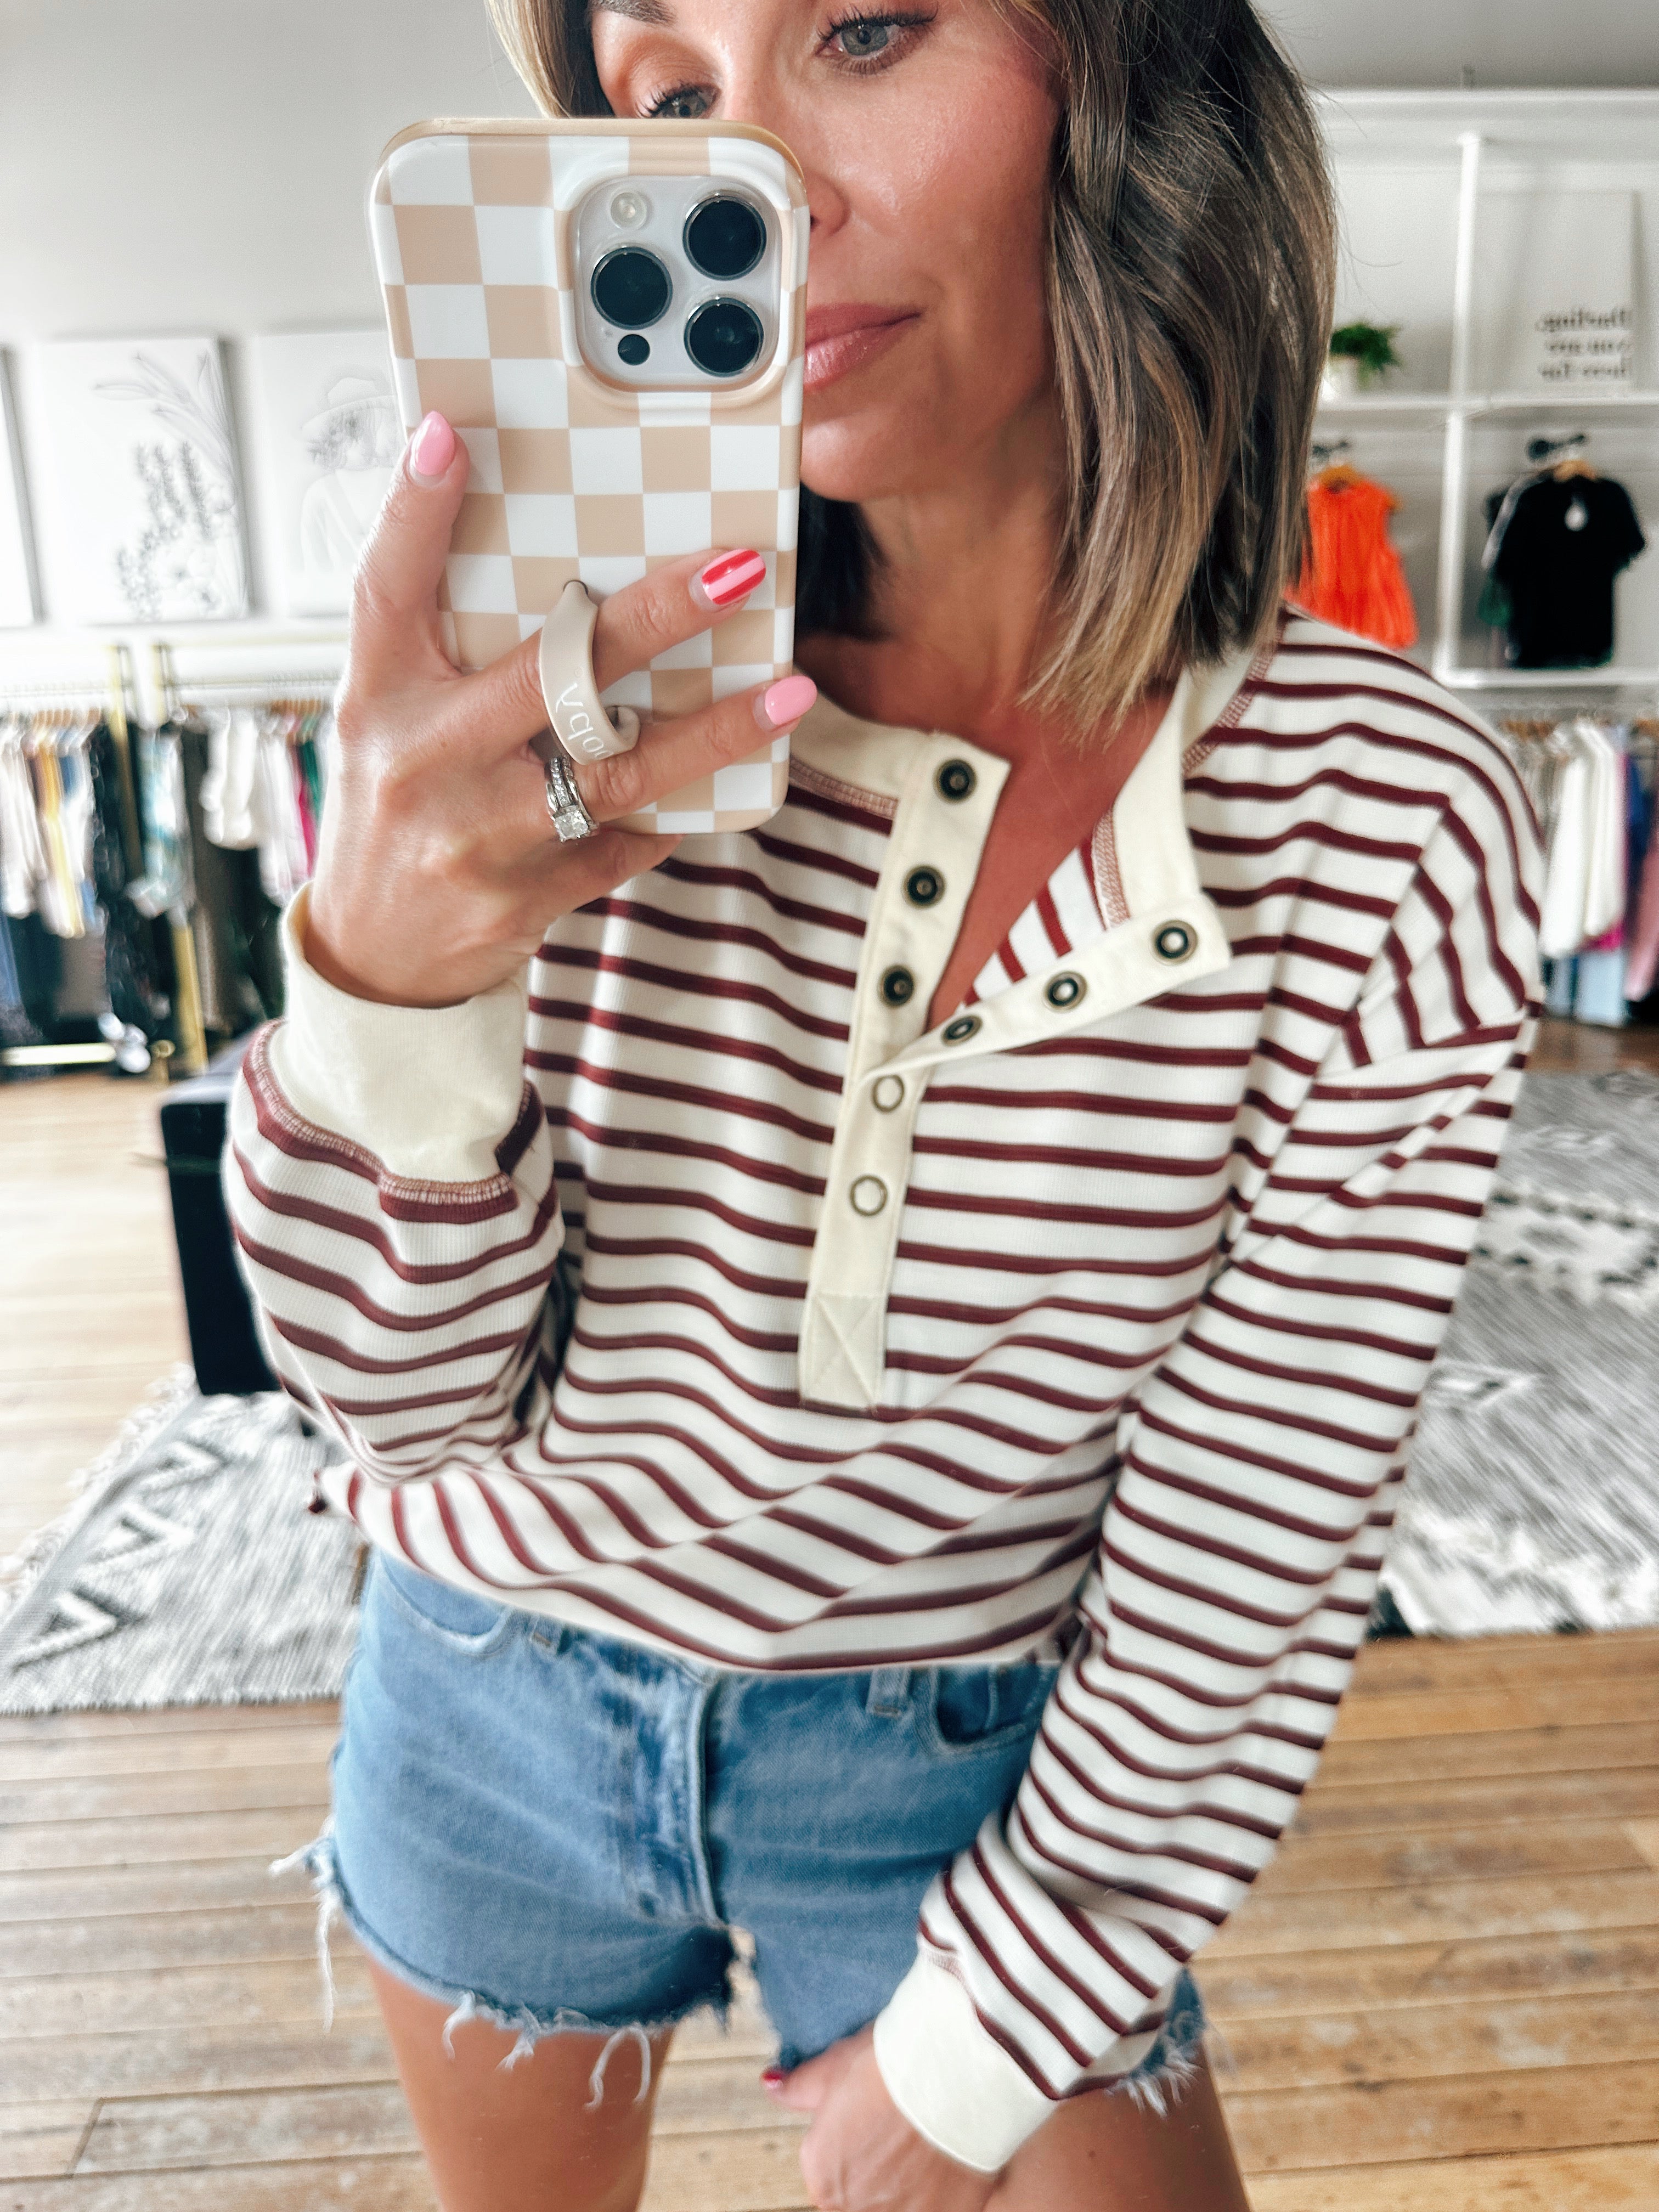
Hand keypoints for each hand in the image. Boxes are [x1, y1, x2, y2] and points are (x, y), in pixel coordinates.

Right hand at [305, 410, 813, 1008]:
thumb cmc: (397, 809)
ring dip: (715, 729)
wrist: (375, 955)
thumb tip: (547, 559)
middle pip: (551, 672)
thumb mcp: (390, 715)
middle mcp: (422, 758)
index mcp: (380, 695)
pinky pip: (625, 842)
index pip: (388, 585)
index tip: (450, 434)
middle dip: (653, 617)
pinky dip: (677, 812)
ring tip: (790, 691)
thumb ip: (449, 646)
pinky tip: (730, 781)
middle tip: (734, 570)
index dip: (415, 509)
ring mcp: (476, 833)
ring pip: (616, 768)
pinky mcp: (524, 896)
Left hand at [767, 2026, 998, 2211]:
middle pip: (859, 2193)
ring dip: (903, 2182)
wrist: (951, 2074)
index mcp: (821, 2175)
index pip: (827, 2169)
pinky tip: (943, 2157)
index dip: (851, 2139)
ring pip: (894, 2202)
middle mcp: (853, 2207)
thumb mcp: (833, 2067)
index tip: (870, 2120)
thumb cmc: (889, 2066)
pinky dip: (936, 2190)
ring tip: (923, 2143)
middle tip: (897, 2130)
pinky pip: (930, 2206)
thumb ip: (799, 2087)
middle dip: (875, 2166)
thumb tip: (773, 2084)